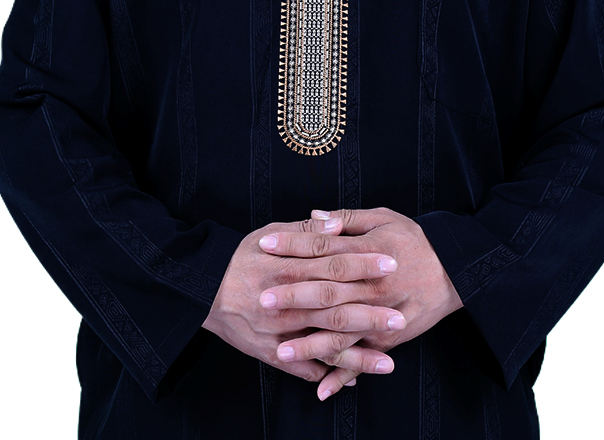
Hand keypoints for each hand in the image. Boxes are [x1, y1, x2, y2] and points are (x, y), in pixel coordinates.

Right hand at [201, 215, 406, 385]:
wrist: (202, 290)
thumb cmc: (240, 257)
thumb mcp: (268, 234)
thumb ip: (304, 231)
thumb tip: (334, 224)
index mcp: (287, 267)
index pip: (333, 263)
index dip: (363, 264)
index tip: (391, 264)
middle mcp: (285, 301)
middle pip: (334, 306)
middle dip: (369, 314)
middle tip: (400, 318)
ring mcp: (279, 331)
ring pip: (323, 344)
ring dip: (357, 354)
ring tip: (389, 362)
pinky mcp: (270, 352)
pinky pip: (304, 367)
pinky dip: (329, 374)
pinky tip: (355, 378)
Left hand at [256, 207, 462, 398]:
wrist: (457, 270)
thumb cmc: (415, 239)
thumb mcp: (384, 218)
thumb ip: (347, 219)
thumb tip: (313, 216)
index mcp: (369, 251)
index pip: (323, 247)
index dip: (292, 245)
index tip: (264, 245)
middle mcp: (374, 285)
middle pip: (328, 291)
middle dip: (294, 297)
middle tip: (261, 301)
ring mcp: (382, 315)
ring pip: (343, 332)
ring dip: (311, 344)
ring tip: (281, 351)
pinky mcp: (390, 338)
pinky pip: (362, 358)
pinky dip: (342, 375)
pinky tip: (320, 388)